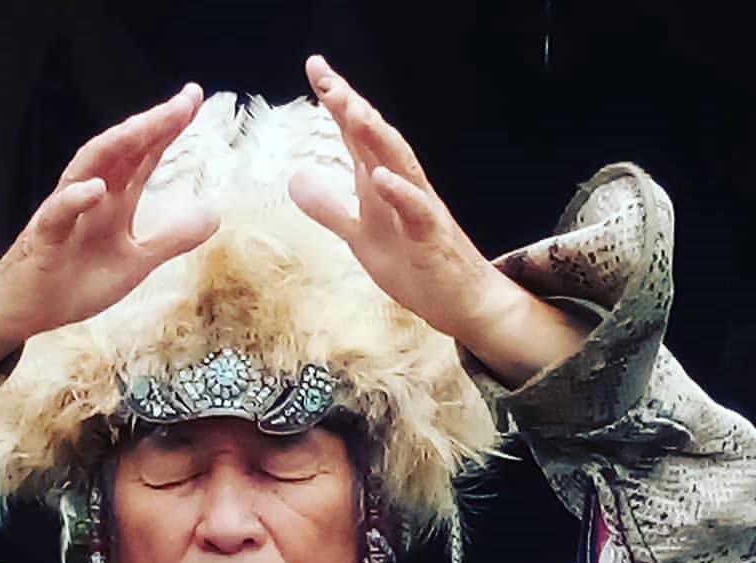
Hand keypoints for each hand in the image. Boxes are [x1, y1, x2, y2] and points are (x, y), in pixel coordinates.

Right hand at [0, 83, 219, 350]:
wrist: (25, 309)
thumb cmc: (73, 281)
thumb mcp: (136, 263)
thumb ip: (171, 238)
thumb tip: (214, 214)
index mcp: (113, 200)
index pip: (142, 154)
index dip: (167, 127)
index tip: (194, 98)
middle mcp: (90, 197)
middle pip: (120, 151)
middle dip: (150, 124)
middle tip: (182, 102)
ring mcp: (64, 214)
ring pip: (87, 168)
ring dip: (115, 146)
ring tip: (146, 126)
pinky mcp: (44, 240)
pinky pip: (56, 215)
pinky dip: (75, 200)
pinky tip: (97, 189)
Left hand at [289, 57, 586, 383]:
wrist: (462, 301)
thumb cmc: (416, 265)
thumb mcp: (361, 238)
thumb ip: (330, 209)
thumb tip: (294, 180)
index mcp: (383, 185)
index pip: (358, 136)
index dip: (338, 103)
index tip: (314, 67)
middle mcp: (403, 187)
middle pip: (377, 139)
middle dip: (353, 107)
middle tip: (327, 79)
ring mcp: (420, 209)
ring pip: (400, 164)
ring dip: (375, 136)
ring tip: (350, 110)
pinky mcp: (432, 238)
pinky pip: (417, 211)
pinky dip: (399, 193)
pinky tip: (380, 177)